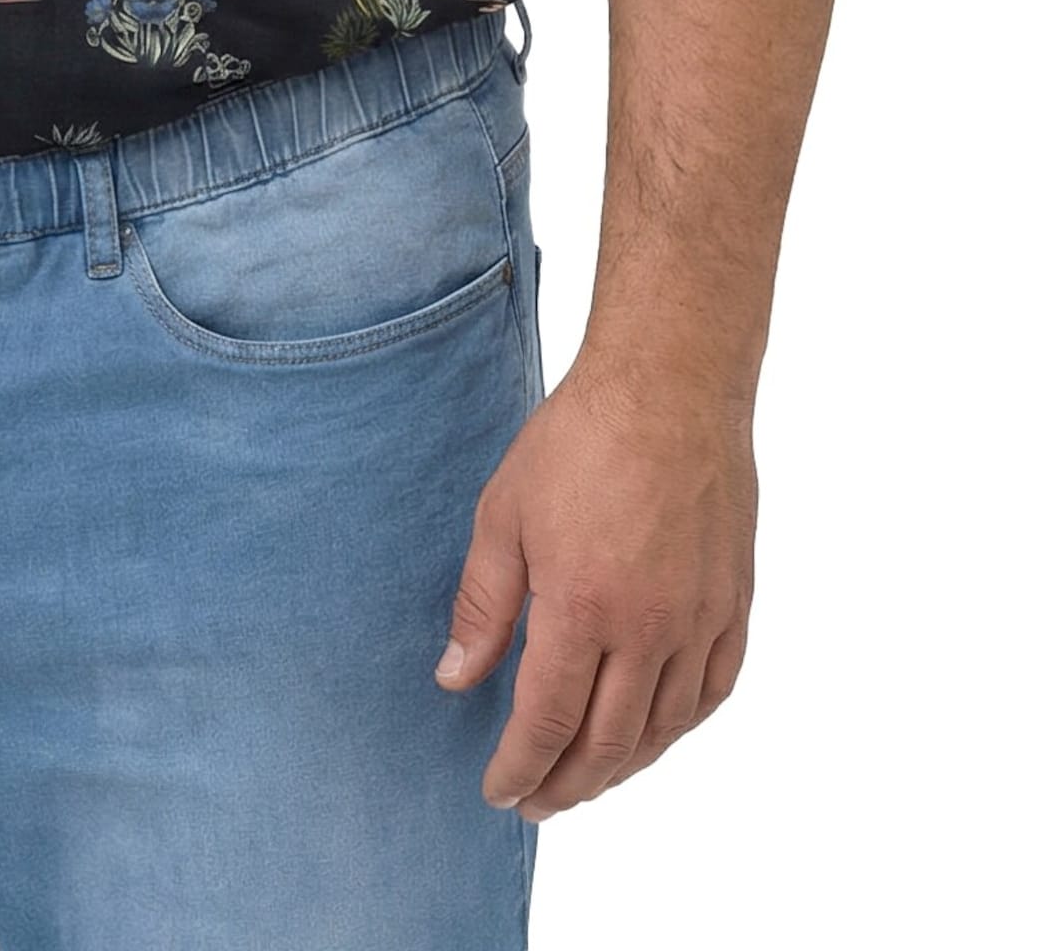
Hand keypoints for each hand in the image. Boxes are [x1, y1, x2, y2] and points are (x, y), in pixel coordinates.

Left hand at [434, 352, 755, 817]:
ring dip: (621, 768)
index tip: (498, 791)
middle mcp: (649, 627)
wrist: (670, 387)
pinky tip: (653, 733)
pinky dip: (678, 727)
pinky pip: (712, 692)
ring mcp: (700, 619)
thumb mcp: (504, 514)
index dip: (520, 766)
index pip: (548, 721)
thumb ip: (483, 606)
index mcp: (584, 606)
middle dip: (566, 785)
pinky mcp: (733, 603)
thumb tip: (455, 678)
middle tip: (536, 801)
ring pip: (662, 729)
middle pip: (608, 743)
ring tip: (585, 780)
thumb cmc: (579, 440)